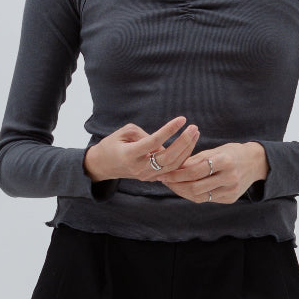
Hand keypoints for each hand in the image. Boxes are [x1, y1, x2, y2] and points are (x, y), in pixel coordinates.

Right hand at [83, 116, 200, 183]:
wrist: (103, 166)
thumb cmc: (112, 144)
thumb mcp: (124, 133)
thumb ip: (144, 134)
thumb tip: (164, 140)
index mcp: (130, 155)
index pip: (154, 142)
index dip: (169, 130)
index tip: (182, 119)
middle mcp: (139, 168)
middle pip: (168, 157)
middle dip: (184, 142)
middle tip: (194, 127)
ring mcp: (146, 176)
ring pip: (173, 165)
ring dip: (187, 149)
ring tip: (195, 133)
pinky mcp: (152, 178)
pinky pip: (171, 170)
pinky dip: (182, 158)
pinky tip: (190, 145)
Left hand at [155, 141, 267, 203]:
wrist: (255, 162)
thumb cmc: (230, 152)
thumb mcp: (214, 151)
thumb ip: (194, 160)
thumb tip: (172, 168)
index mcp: (225, 161)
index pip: (194, 171)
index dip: (176, 174)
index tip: (163, 173)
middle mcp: (230, 178)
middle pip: (195, 187)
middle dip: (177, 185)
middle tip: (164, 181)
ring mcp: (232, 190)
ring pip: (199, 197)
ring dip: (183, 192)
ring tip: (172, 185)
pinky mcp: (231, 199)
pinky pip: (207, 199)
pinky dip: (194, 195)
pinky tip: (185, 189)